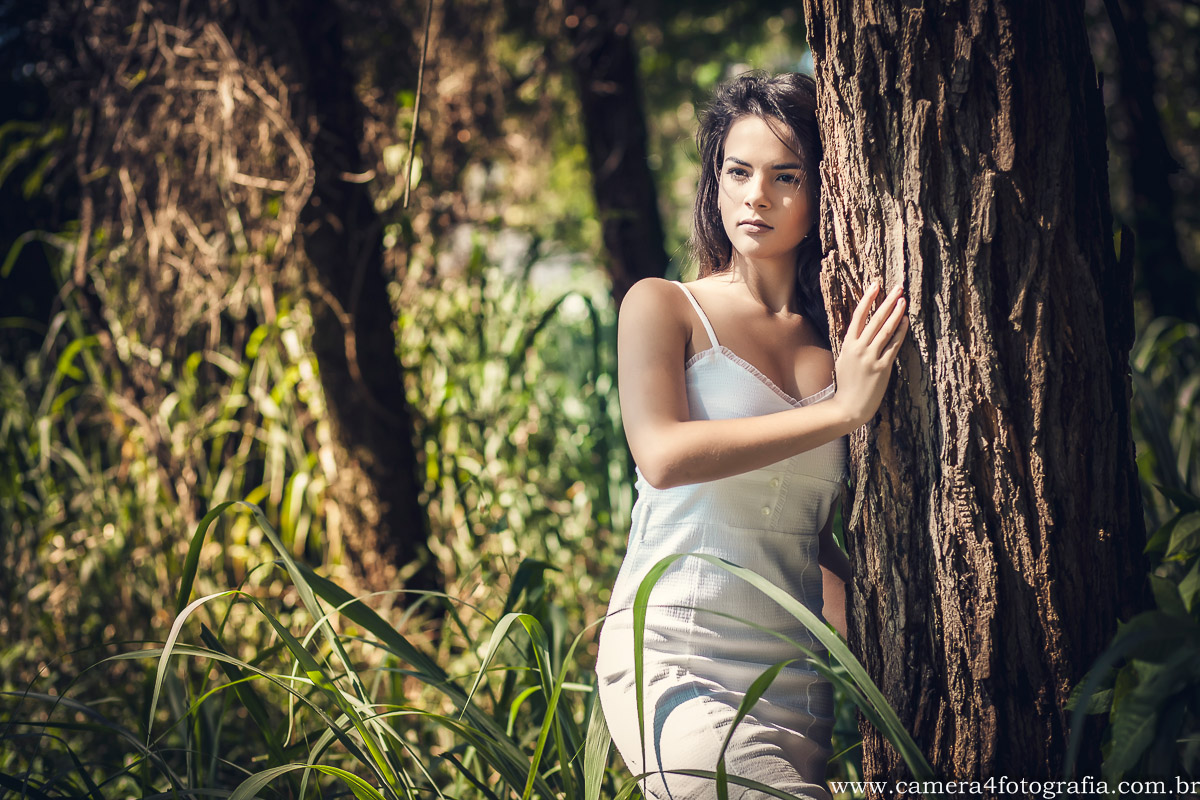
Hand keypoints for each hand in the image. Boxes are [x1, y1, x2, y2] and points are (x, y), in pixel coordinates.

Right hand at [831, 280, 909, 427]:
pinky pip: (893, 346)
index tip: (876, 285)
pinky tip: (906, 321)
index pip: (858, 316)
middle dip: (887, 301)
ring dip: (895, 313)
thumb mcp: (844, 360)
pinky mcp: (882, 367)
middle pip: (875, 319)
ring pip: (885, 330)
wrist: (849, 406)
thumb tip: (865, 330)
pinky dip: (900, 332)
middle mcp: (859, 348)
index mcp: (848, 344)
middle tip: (897, 288)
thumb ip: (854, 345)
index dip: (868, 299)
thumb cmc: (847, 384)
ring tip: (903, 300)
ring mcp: (871, 358)